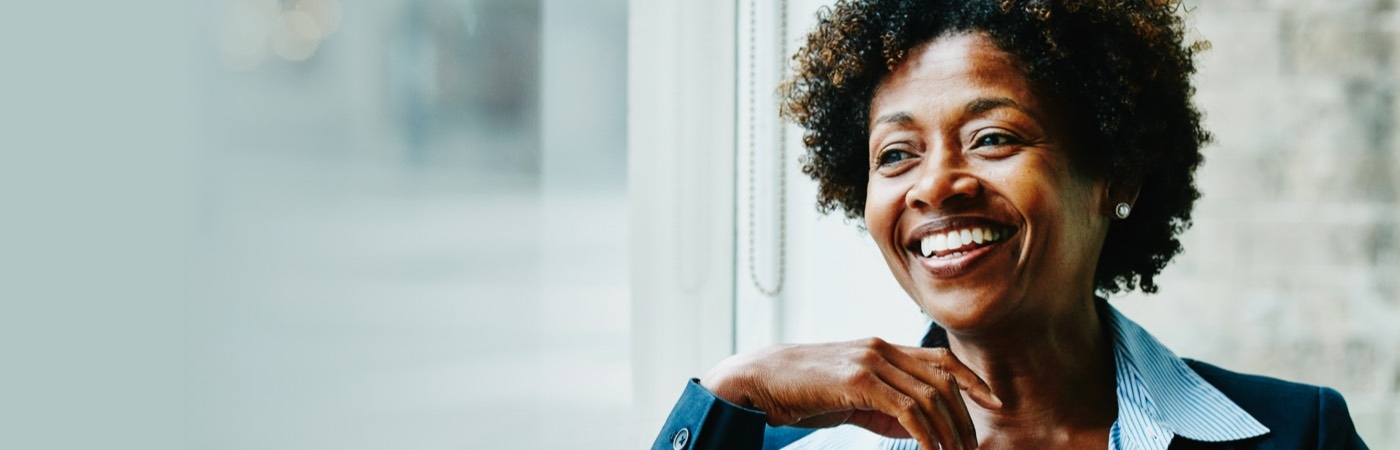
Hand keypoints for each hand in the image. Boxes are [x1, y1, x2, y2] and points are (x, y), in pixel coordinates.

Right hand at [701, 338, 1000, 449]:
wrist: (761, 380)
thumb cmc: (803, 392)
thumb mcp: (853, 399)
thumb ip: (886, 409)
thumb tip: (921, 429)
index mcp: (883, 348)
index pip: (941, 359)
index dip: (973, 380)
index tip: (994, 404)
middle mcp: (882, 348)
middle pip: (942, 379)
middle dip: (964, 417)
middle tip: (971, 448)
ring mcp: (871, 361)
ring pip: (929, 395)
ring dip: (948, 430)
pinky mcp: (858, 380)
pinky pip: (906, 409)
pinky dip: (925, 433)